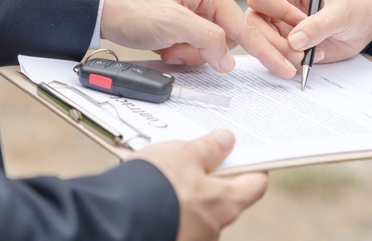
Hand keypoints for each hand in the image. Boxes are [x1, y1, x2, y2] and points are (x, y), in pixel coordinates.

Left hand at [101, 0, 295, 77]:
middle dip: (201, 52)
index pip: (242, 25)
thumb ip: (206, 39)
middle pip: (223, 37)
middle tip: (176, 50)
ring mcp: (188, 6)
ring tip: (164, 46)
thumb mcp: (172, 24)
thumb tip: (227, 59)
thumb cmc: (129, 6)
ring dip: (186, 53)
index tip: (283, 66)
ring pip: (205, 44)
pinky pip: (189, 42)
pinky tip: (162, 46)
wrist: (94, 5)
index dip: (263, 50)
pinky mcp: (176, 18)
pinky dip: (177, 50)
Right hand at [131, 130, 267, 240]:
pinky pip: (175, 221)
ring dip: (185, 196)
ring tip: (161, 177)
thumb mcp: (183, 154)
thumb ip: (208, 148)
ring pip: (196, 211)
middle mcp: (214, 227)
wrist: (116, 221)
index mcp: (226, 203)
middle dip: (210, 180)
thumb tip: (226, 140)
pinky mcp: (170, 239)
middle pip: (223, 199)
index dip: (254, 168)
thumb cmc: (156, 186)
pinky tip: (149, 196)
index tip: (249, 157)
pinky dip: (167, 209)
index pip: (255, 184)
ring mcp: (192, 238)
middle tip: (193, 159)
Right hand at [245, 0, 371, 72]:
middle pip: (255, 23)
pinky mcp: (286, 45)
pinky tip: (308, 61)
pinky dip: (287, 64)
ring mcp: (280, 26)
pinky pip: (274, 56)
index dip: (277, 11)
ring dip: (280, 56)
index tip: (301, 23)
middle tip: (299, 53)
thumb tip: (295, 41)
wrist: (365, 26)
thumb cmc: (354, 8)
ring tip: (306, 59)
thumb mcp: (341, 12)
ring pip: (262, 42)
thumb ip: (319, 25)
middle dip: (274, 42)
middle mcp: (278, 5)